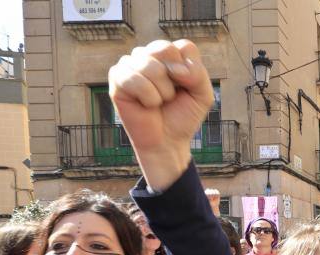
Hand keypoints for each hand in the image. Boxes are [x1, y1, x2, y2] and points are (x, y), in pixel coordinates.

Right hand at [109, 39, 213, 188]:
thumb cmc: (183, 116)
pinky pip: (135, 79)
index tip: (186, 88)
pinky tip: (147, 105)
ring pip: (151, 66)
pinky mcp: (117, 78)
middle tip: (170, 96)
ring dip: (162, 92)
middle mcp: (148, 54)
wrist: (167, 141)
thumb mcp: (202, 95)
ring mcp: (130, 64)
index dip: (190, 71)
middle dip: (174, 80)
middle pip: (165, 49)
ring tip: (159, 101)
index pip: (183, 47)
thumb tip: (176, 69)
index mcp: (169, 55)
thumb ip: (198, 74)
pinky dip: (148, 97)